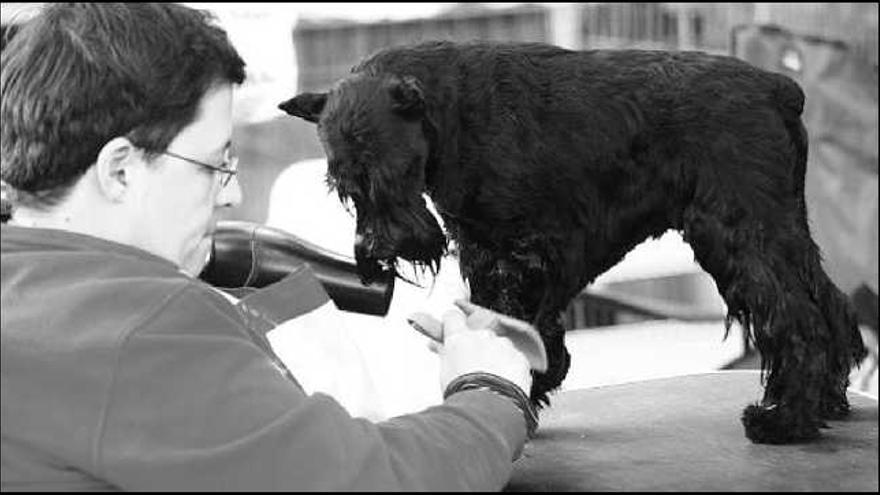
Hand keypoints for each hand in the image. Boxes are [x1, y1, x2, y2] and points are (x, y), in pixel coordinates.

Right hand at [408, 303, 533, 393]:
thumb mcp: (444, 371)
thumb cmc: (464, 392)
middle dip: (475, 346)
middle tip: (470, 366)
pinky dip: (510, 369)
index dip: (451, 324)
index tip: (451, 331)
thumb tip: (438, 345)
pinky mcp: (519, 358)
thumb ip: (444, 353)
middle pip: (478, 334)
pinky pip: (514, 360)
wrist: (489, 406)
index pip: (452, 317)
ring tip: (488, 381)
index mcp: (460, 337)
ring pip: (498, 347)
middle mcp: (483, 336)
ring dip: (494, 358)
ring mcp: (503, 345)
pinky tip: (503, 385)